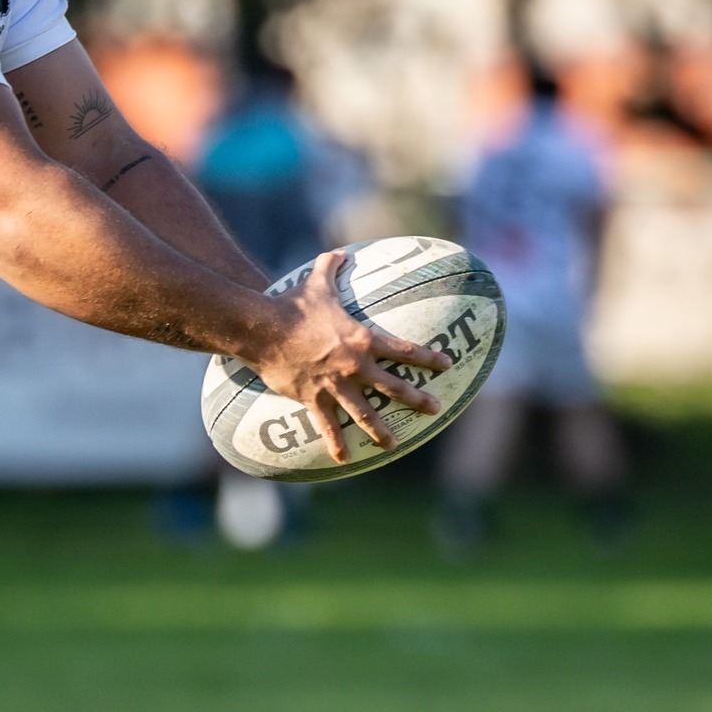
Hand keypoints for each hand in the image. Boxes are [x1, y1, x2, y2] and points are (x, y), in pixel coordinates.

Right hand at [255, 250, 452, 463]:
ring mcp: (335, 385)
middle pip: (394, 387)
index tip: (447, 365)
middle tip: (435, 409)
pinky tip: (343, 458)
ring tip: (394, 444)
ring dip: (381, 430)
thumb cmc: (292, 305)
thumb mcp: (316, 282)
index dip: (428, 358)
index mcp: (362, 340)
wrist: (264, 329)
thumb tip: (338, 253)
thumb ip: (331, 267)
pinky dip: (335, 442)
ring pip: (365, 413)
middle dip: (417, 399)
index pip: (404, 351)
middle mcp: (355, 366)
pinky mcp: (314, 398)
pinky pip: (328, 425)